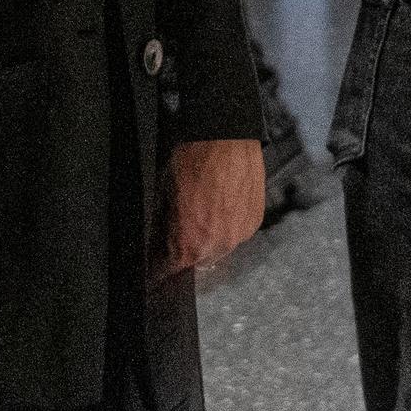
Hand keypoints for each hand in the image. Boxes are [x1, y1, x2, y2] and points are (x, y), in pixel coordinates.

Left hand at [160, 136, 263, 275]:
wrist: (226, 139)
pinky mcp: (255, 223)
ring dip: (209, 239)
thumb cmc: (191, 161)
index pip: (167, 271)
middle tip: (181, 227)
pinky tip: (222, 205)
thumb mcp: (162, 195)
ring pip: (218, 249)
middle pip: (195, 262)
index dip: (158, 266)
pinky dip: (228, 225)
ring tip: (205, 211)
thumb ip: (161, 227)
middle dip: (185, 250)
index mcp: (188, 245)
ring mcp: (239, 236)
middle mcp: (216, 248)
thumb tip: (158, 241)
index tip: (156, 262)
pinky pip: (237, 233)